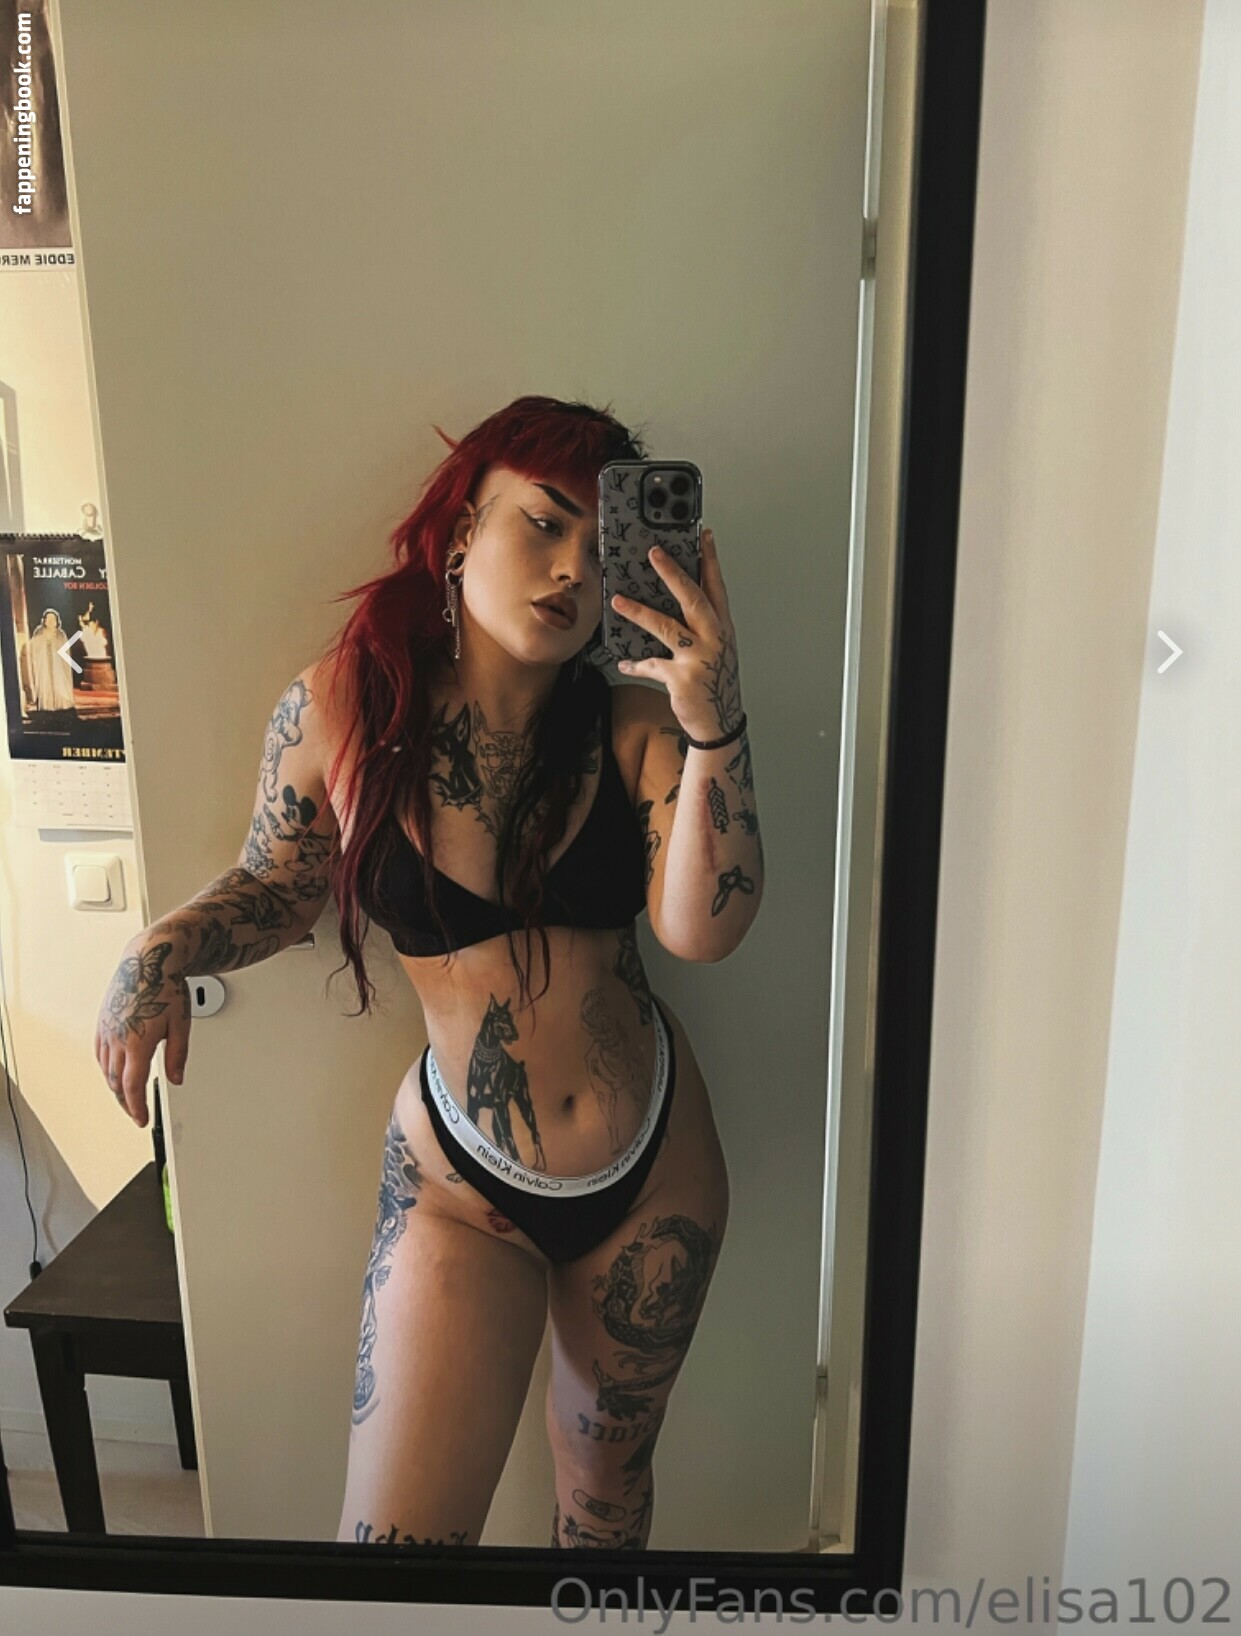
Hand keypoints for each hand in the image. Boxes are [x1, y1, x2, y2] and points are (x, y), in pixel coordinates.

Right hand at [95, 934, 192, 1127]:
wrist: (148, 960)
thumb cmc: (166, 987)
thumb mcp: (181, 1025)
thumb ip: (177, 1055)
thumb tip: (176, 1079)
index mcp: (138, 1042)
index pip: (133, 1086)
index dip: (137, 1107)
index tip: (142, 1119)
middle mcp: (117, 1038)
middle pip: (117, 1083)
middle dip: (126, 1103)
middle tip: (136, 1113)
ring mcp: (107, 1030)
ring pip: (107, 1070)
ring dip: (116, 1087)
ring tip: (127, 1098)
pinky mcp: (102, 1022)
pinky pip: (100, 1054)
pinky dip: (107, 1069)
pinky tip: (114, 1072)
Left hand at [610, 527, 742, 741]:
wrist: (720, 722)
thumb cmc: (715, 683)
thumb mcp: (716, 650)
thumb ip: (699, 626)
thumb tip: (672, 601)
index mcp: (723, 628)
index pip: (717, 587)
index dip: (710, 560)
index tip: (703, 535)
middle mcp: (714, 639)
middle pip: (693, 598)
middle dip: (673, 573)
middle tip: (654, 552)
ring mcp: (699, 659)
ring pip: (666, 627)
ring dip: (639, 612)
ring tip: (618, 600)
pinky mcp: (681, 678)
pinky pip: (651, 664)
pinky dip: (636, 663)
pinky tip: (623, 662)